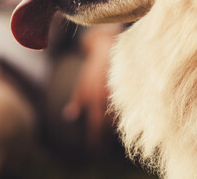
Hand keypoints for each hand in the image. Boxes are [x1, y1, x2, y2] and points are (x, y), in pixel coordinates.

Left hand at [64, 25, 118, 148]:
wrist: (108, 48)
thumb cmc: (92, 68)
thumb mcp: (82, 84)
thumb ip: (77, 101)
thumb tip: (68, 116)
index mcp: (94, 98)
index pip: (96, 125)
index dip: (95, 139)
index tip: (94, 149)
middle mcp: (108, 97)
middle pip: (109, 125)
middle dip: (106, 134)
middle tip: (104, 142)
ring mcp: (119, 93)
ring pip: (120, 116)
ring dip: (116, 125)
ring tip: (113, 130)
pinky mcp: (128, 87)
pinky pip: (127, 106)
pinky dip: (125, 114)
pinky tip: (124, 116)